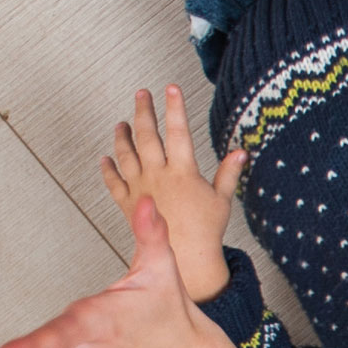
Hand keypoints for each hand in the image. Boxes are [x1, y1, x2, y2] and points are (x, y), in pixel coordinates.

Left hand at [102, 85, 244, 301]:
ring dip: (123, 135)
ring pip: (126, 154)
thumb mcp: (222, 200)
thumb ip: (229, 173)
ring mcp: (140, 188)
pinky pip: (113, 182)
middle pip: (147, 135)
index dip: (175, 107)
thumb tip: (241, 152)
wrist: (184, 259)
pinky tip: (106, 158)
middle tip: (142, 94)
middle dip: (144, 111)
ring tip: (122, 123)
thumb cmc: (205, 231)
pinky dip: (108, 169)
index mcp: (183, 172)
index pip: (178, 131)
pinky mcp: (128, 203)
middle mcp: (158, 176)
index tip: (171, 88)